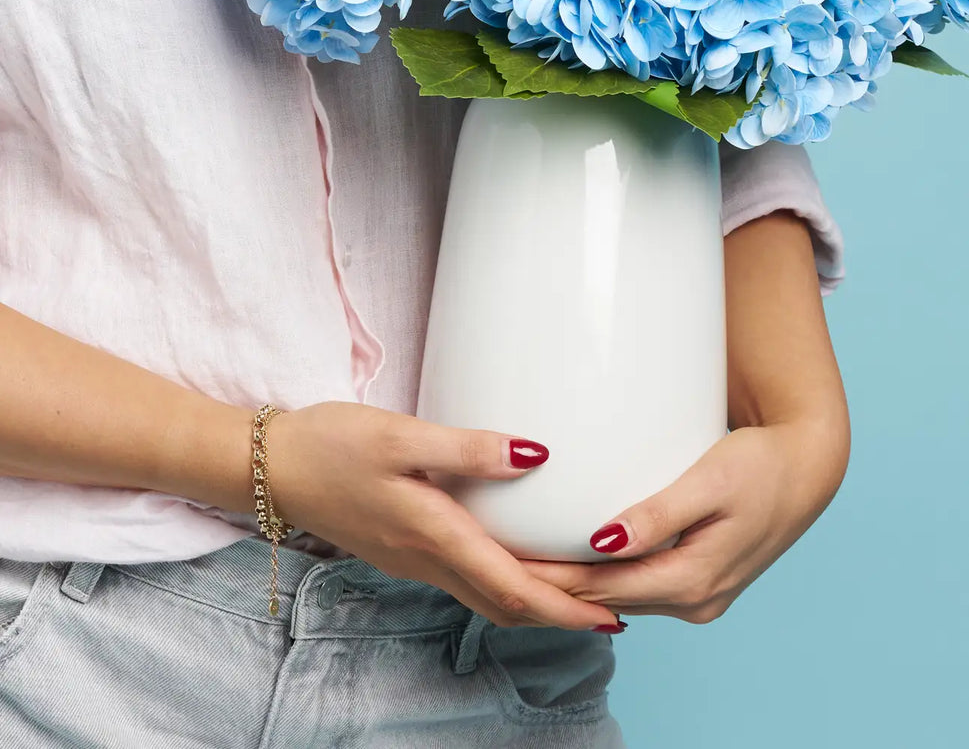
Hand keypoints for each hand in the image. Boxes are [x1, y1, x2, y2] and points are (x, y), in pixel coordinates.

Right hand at [265, 402, 621, 631]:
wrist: (269, 469)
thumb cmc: (333, 445)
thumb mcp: (401, 436)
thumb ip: (468, 448)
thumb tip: (536, 453)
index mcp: (434, 535)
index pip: (514, 587)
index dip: (567, 606)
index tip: (612, 614)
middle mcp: (427, 560)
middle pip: (508, 603)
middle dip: (564, 613)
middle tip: (616, 610)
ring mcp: (414, 559)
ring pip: (487, 596)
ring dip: (537, 602)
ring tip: (581, 592)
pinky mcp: (405, 548)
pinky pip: (468, 580)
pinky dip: (506, 583)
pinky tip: (522, 562)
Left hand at [519, 408, 850, 623]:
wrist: (808, 466)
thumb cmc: (761, 465)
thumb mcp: (711, 482)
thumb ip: (658, 514)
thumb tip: (603, 541)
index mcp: (693, 581)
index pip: (600, 588)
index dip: (548, 578)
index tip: (501, 560)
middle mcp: (695, 601)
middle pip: (605, 599)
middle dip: (550, 585)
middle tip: (493, 560)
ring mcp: (699, 596)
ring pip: (620, 596)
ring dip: (573, 584)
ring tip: (520, 562)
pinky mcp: (699, 580)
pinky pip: (638, 585)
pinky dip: (603, 577)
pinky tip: (573, 561)